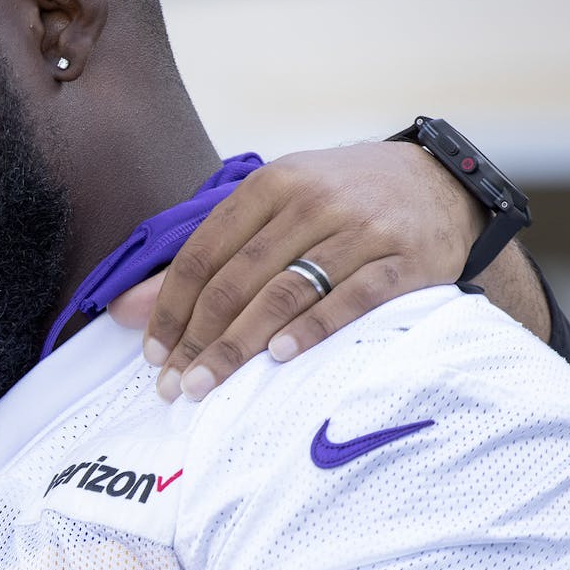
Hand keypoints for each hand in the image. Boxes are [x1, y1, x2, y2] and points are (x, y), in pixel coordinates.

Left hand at [110, 140, 483, 401]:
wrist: (444, 185)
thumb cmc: (342, 203)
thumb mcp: (275, 210)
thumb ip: (207, 257)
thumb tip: (124, 309)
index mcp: (271, 184)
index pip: (204, 252)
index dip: (171, 307)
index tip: (152, 353)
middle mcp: (313, 200)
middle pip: (238, 278)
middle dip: (199, 338)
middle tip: (174, 384)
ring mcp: (361, 228)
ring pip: (287, 290)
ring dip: (241, 344)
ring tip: (209, 383)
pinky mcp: (405, 258)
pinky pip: (351, 299)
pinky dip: (312, 329)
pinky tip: (280, 358)